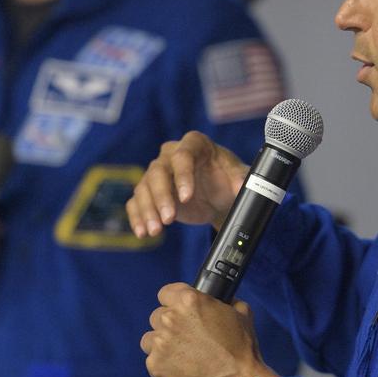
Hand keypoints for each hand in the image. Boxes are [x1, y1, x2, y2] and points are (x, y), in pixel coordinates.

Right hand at [126, 131, 248, 237]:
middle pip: (158, 172)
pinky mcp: (149, 192)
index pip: (183, 156)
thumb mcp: (238, 178)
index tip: (187, 198)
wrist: (219, 195)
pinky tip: (142, 232)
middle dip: (162, 197)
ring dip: (148, 211)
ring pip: (144, 188)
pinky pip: (136, 202)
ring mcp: (157, 173)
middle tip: (169, 219)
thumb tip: (241, 186)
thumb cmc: (227, 179)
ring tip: (155, 230)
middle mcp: (170, 154)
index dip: (183, 176)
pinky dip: (137, 218)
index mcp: (194, 144)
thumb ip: (241, 180)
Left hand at [141, 283, 271, 376]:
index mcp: (189, 301)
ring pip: (151, 338)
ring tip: (181, 355)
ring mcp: (160, 343)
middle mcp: (170, 319)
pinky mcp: (155, 365)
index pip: (166, 293)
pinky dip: (164, 364)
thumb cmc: (241, 351)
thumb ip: (225, 302)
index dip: (174, 301)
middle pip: (158, 316)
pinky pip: (152, 360)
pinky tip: (181, 370)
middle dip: (170, 325)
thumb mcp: (241, 314)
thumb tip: (218, 301)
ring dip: (162, 344)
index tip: (180, 311)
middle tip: (187, 337)